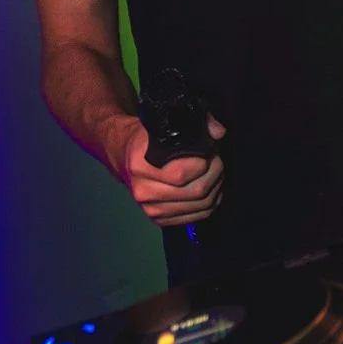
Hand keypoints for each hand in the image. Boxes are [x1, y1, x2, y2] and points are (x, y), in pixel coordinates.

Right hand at [105, 114, 225, 226]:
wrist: (123, 155)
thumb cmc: (144, 139)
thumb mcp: (162, 125)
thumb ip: (194, 123)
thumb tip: (219, 132)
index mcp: (139, 165)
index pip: (181, 173)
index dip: (204, 162)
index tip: (210, 150)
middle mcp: (143, 190)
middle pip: (195, 191)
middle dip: (215, 173)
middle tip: (217, 160)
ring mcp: (151, 208)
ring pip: (200, 206)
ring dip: (216, 188)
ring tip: (215, 172)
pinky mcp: (160, 219)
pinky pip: (196, 217)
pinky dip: (210, 203)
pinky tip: (210, 188)